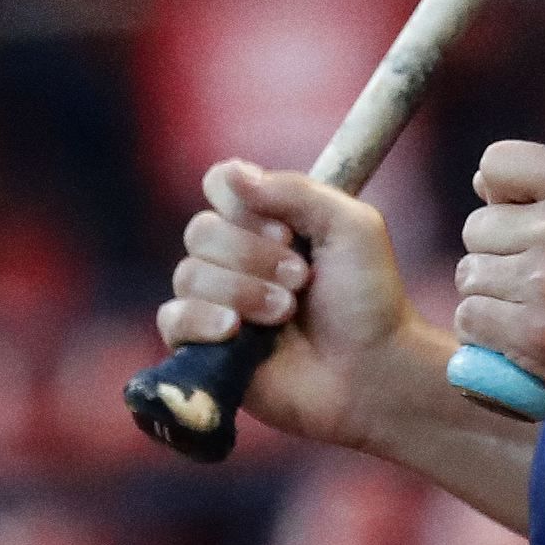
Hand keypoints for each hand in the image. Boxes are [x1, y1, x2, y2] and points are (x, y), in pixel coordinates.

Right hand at [158, 162, 438, 458]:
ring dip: (243, 291)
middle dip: (253, 255)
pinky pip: (172, 319)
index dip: (243, 204)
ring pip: (189, 275)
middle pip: (201, 231)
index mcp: (268, 222)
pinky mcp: (204, 348)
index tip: (288, 230)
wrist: (372, 370)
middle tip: (301, 279)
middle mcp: (236, 258)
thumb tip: (232, 174)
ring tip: (286, 312)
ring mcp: (218, 303)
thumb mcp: (349, 225)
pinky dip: (202, 319)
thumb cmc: (369, 298)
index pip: (221, 185)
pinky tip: (236, 331)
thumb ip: (294, 190)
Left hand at [453, 140, 544, 420]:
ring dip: (491, 291)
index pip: (496, 163)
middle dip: (498, 249)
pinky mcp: (534, 336)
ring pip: (470, 274)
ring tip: (528, 303)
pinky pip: (470, 319)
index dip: (501, 192)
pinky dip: (485, 328)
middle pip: (477, 226)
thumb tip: (481, 187)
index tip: (520, 215)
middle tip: (534, 271)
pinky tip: (516, 331)